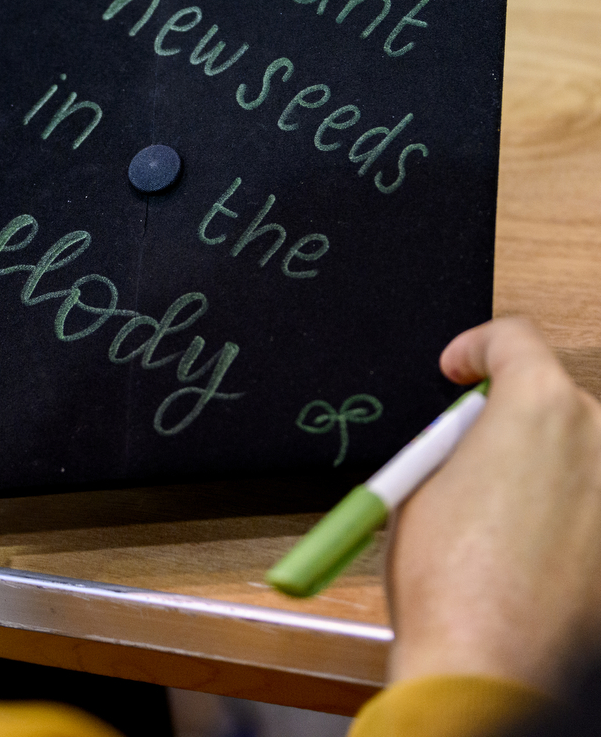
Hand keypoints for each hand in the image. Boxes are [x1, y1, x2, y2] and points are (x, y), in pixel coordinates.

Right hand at [387, 318, 600, 692]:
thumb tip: (465, 439)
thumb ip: (452, 442)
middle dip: (510, 419)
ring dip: (542, 470)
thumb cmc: (450, 581)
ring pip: (580, 457)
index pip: (514, 337)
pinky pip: (591, 507)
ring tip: (495, 518)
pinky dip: (567, 517)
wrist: (492, 665)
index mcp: (539, 407)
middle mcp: (598, 437)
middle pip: (554, 399)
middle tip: (465, 455)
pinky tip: (526, 554)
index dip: (475, 349)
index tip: (457, 369)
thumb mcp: (420, 485)